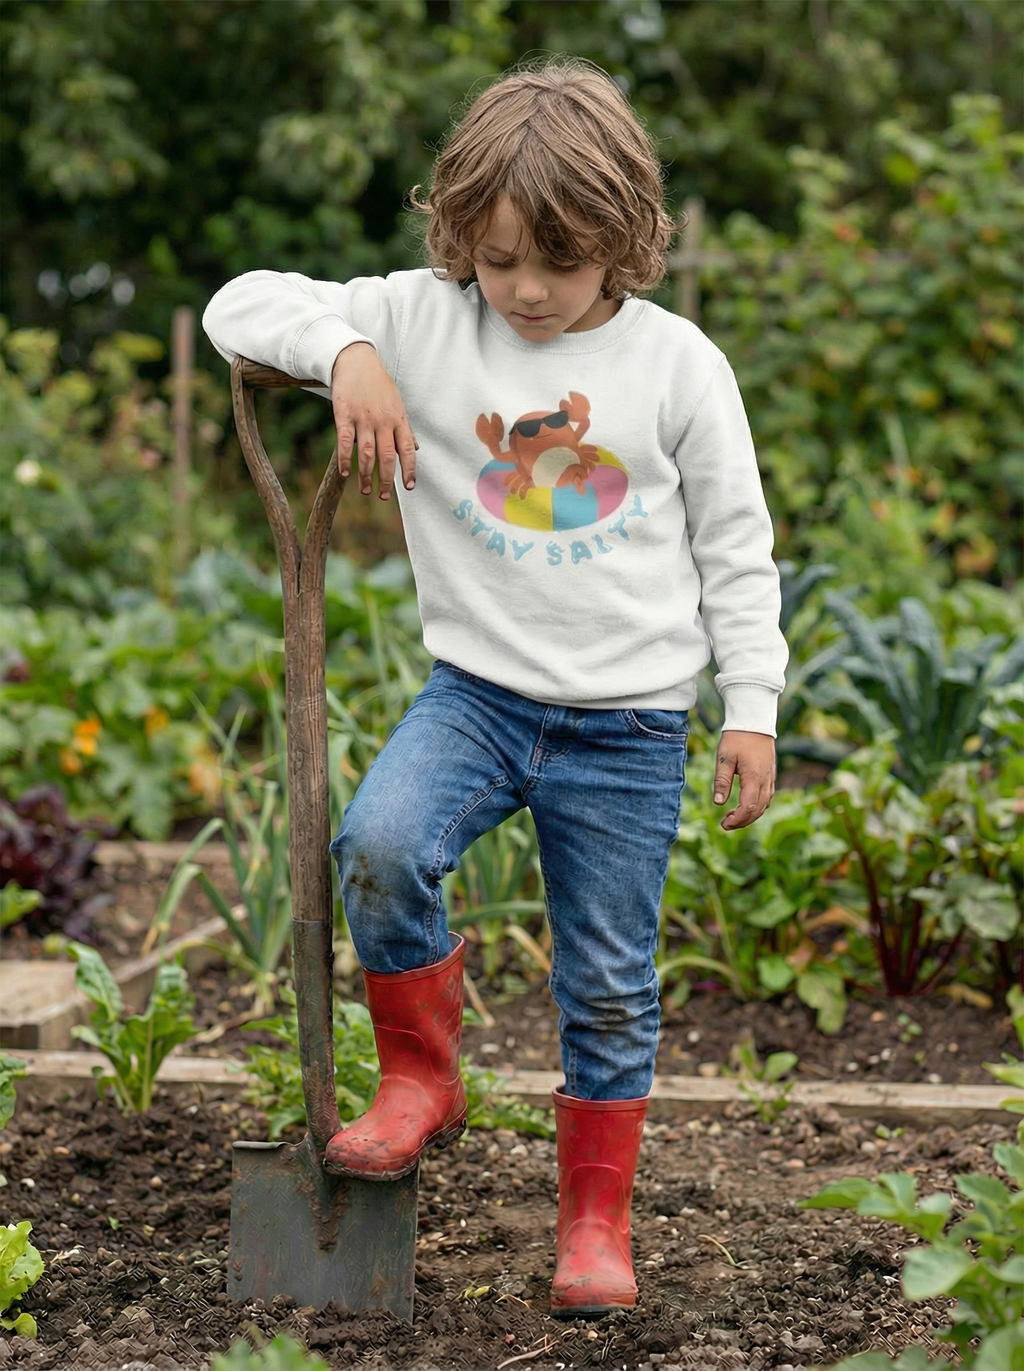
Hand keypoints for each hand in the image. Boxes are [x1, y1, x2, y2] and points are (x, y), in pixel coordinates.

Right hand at [331, 343, 416, 499]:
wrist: (356, 360)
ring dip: (366, 474)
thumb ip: (405, 428)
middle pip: (387, 456)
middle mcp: (383, 421)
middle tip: (383, 496)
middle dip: (387, 479)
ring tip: (366, 490)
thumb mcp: (397, 404)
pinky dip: (346, 458)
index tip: (410, 486)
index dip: (409, 469)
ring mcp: (363, 419)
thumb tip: (416, 449)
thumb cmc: (378, 384)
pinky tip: (346, 472)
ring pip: (367, 453)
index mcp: (398, 419)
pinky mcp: (344, 415)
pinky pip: (346, 441)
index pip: (408, 450)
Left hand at [713, 730, 775, 829]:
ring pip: (764, 805)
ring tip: (732, 816)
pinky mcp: (770, 774)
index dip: (737, 820)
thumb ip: (722, 781)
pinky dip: (757, 806)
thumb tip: (718, 803)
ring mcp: (770, 777)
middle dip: (743, 821)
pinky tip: (744, 805)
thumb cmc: (737, 737)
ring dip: (750, 815)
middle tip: (725, 824)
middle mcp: (766, 781)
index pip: (748, 808)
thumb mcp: (724, 758)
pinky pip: (767, 796)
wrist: (754, 721)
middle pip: (758, 810)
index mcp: (754, 778)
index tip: (724, 824)